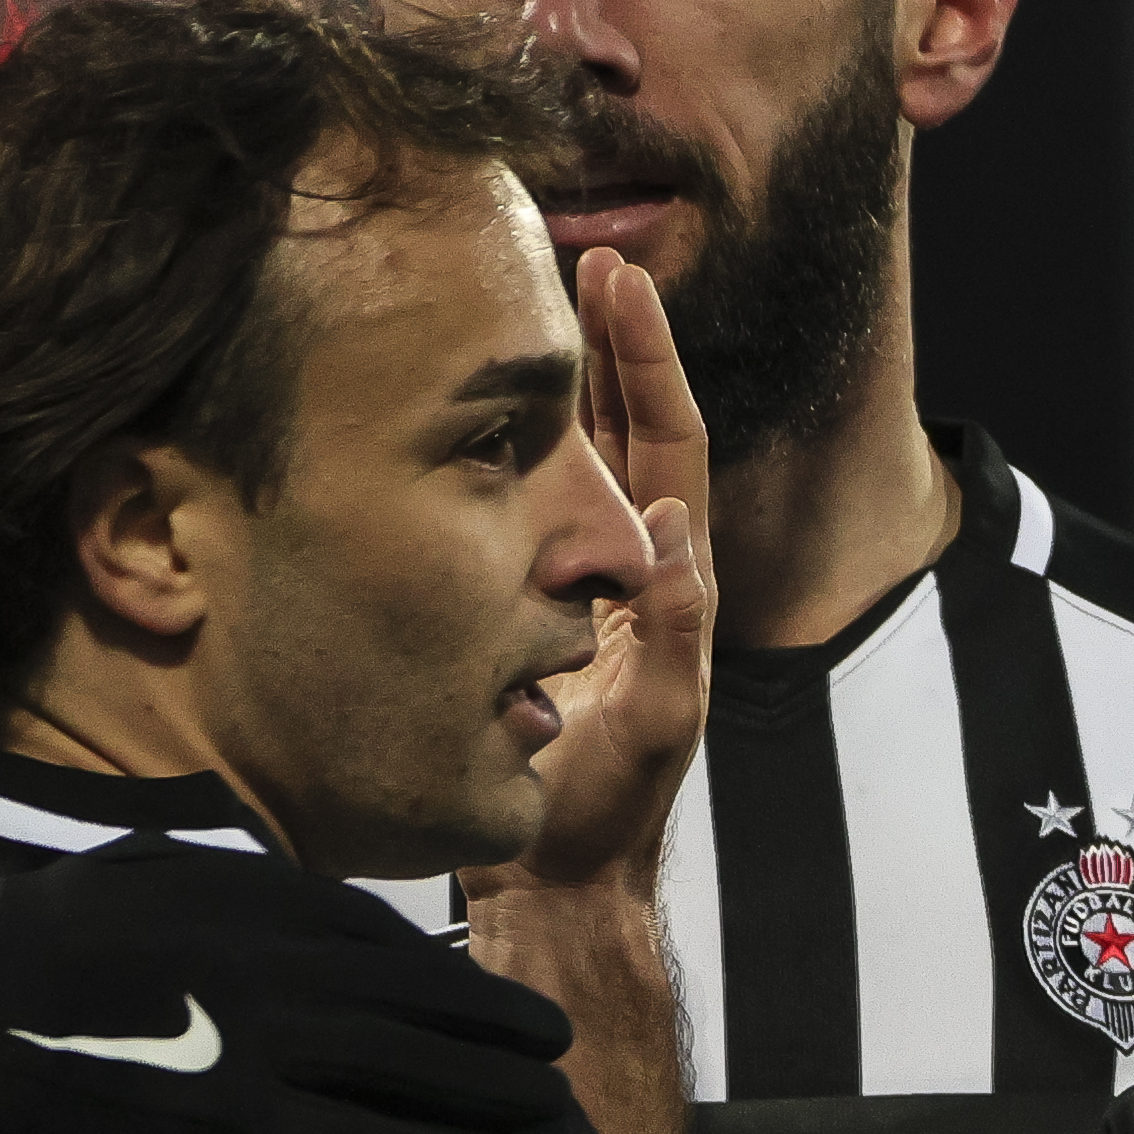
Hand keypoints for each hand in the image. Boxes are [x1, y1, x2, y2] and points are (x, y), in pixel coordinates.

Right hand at [0, 841, 571, 1133]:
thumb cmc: (50, 938)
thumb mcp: (155, 873)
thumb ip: (238, 890)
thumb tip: (300, 909)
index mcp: (258, 897)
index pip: (383, 937)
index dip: (448, 975)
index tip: (489, 1000)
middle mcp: (276, 958)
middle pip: (419, 997)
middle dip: (496, 1025)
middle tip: (558, 1047)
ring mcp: (257, 1035)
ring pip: (402, 1065)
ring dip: (481, 1088)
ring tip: (543, 1107)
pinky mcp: (226, 1111)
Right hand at [479, 247, 713, 898]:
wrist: (554, 878)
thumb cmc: (611, 810)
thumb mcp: (658, 720)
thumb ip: (674, 628)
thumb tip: (674, 522)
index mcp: (671, 579)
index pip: (669, 442)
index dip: (648, 359)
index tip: (619, 278)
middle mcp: (625, 567)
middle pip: (622, 428)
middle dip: (602, 343)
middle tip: (570, 255)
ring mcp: (572, 584)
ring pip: (571, 459)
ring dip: (554, 382)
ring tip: (519, 305)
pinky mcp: (517, 607)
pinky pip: (514, 508)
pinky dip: (501, 450)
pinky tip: (459, 411)